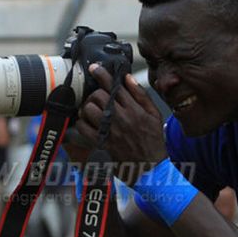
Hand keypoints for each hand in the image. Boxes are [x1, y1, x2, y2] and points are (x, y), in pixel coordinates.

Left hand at [74, 64, 167, 184]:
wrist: (151, 168)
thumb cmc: (153, 141)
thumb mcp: (155, 115)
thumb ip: (141, 96)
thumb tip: (128, 78)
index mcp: (135, 109)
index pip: (115, 86)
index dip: (102, 74)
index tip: (94, 68)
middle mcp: (122, 117)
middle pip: (99, 95)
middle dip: (95, 93)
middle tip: (97, 97)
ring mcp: (111, 130)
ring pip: (90, 109)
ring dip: (88, 107)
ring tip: (91, 110)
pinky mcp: (103, 142)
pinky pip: (85, 128)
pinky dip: (82, 123)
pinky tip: (87, 123)